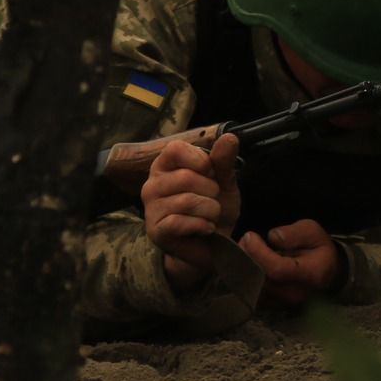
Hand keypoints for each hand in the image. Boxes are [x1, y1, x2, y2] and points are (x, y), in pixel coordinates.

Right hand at [141, 133, 240, 288]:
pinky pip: (181, 222)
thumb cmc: (213, 206)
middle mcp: (152, 184)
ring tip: (210, 215)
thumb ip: (224, 159)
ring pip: (187, 201)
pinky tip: (205, 228)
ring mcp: (151, 209)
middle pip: (185, 177)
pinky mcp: (156, 231)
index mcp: (165, 165)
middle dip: (211, 191)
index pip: (175, 149)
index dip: (200, 160)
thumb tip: (229, 136)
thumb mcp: (224, 180)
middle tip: (213, 200)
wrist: (214, 243)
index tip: (211, 173)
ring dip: (210, 210)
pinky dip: (202, 225)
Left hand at [240, 219, 345, 307]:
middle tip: (244, 240)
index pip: (278, 269)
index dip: (259, 253)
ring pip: (253, 288)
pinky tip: (245, 262)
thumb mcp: (312, 232)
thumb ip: (294, 233)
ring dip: (243, 268)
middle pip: (262, 280)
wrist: (326, 272)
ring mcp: (283, 303)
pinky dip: (244, 278)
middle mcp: (296, 294)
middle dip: (247, 258)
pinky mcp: (272, 306)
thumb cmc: (318, 249)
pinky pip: (251, 294)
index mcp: (310, 274)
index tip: (251, 236)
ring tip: (243, 249)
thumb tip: (273, 237)